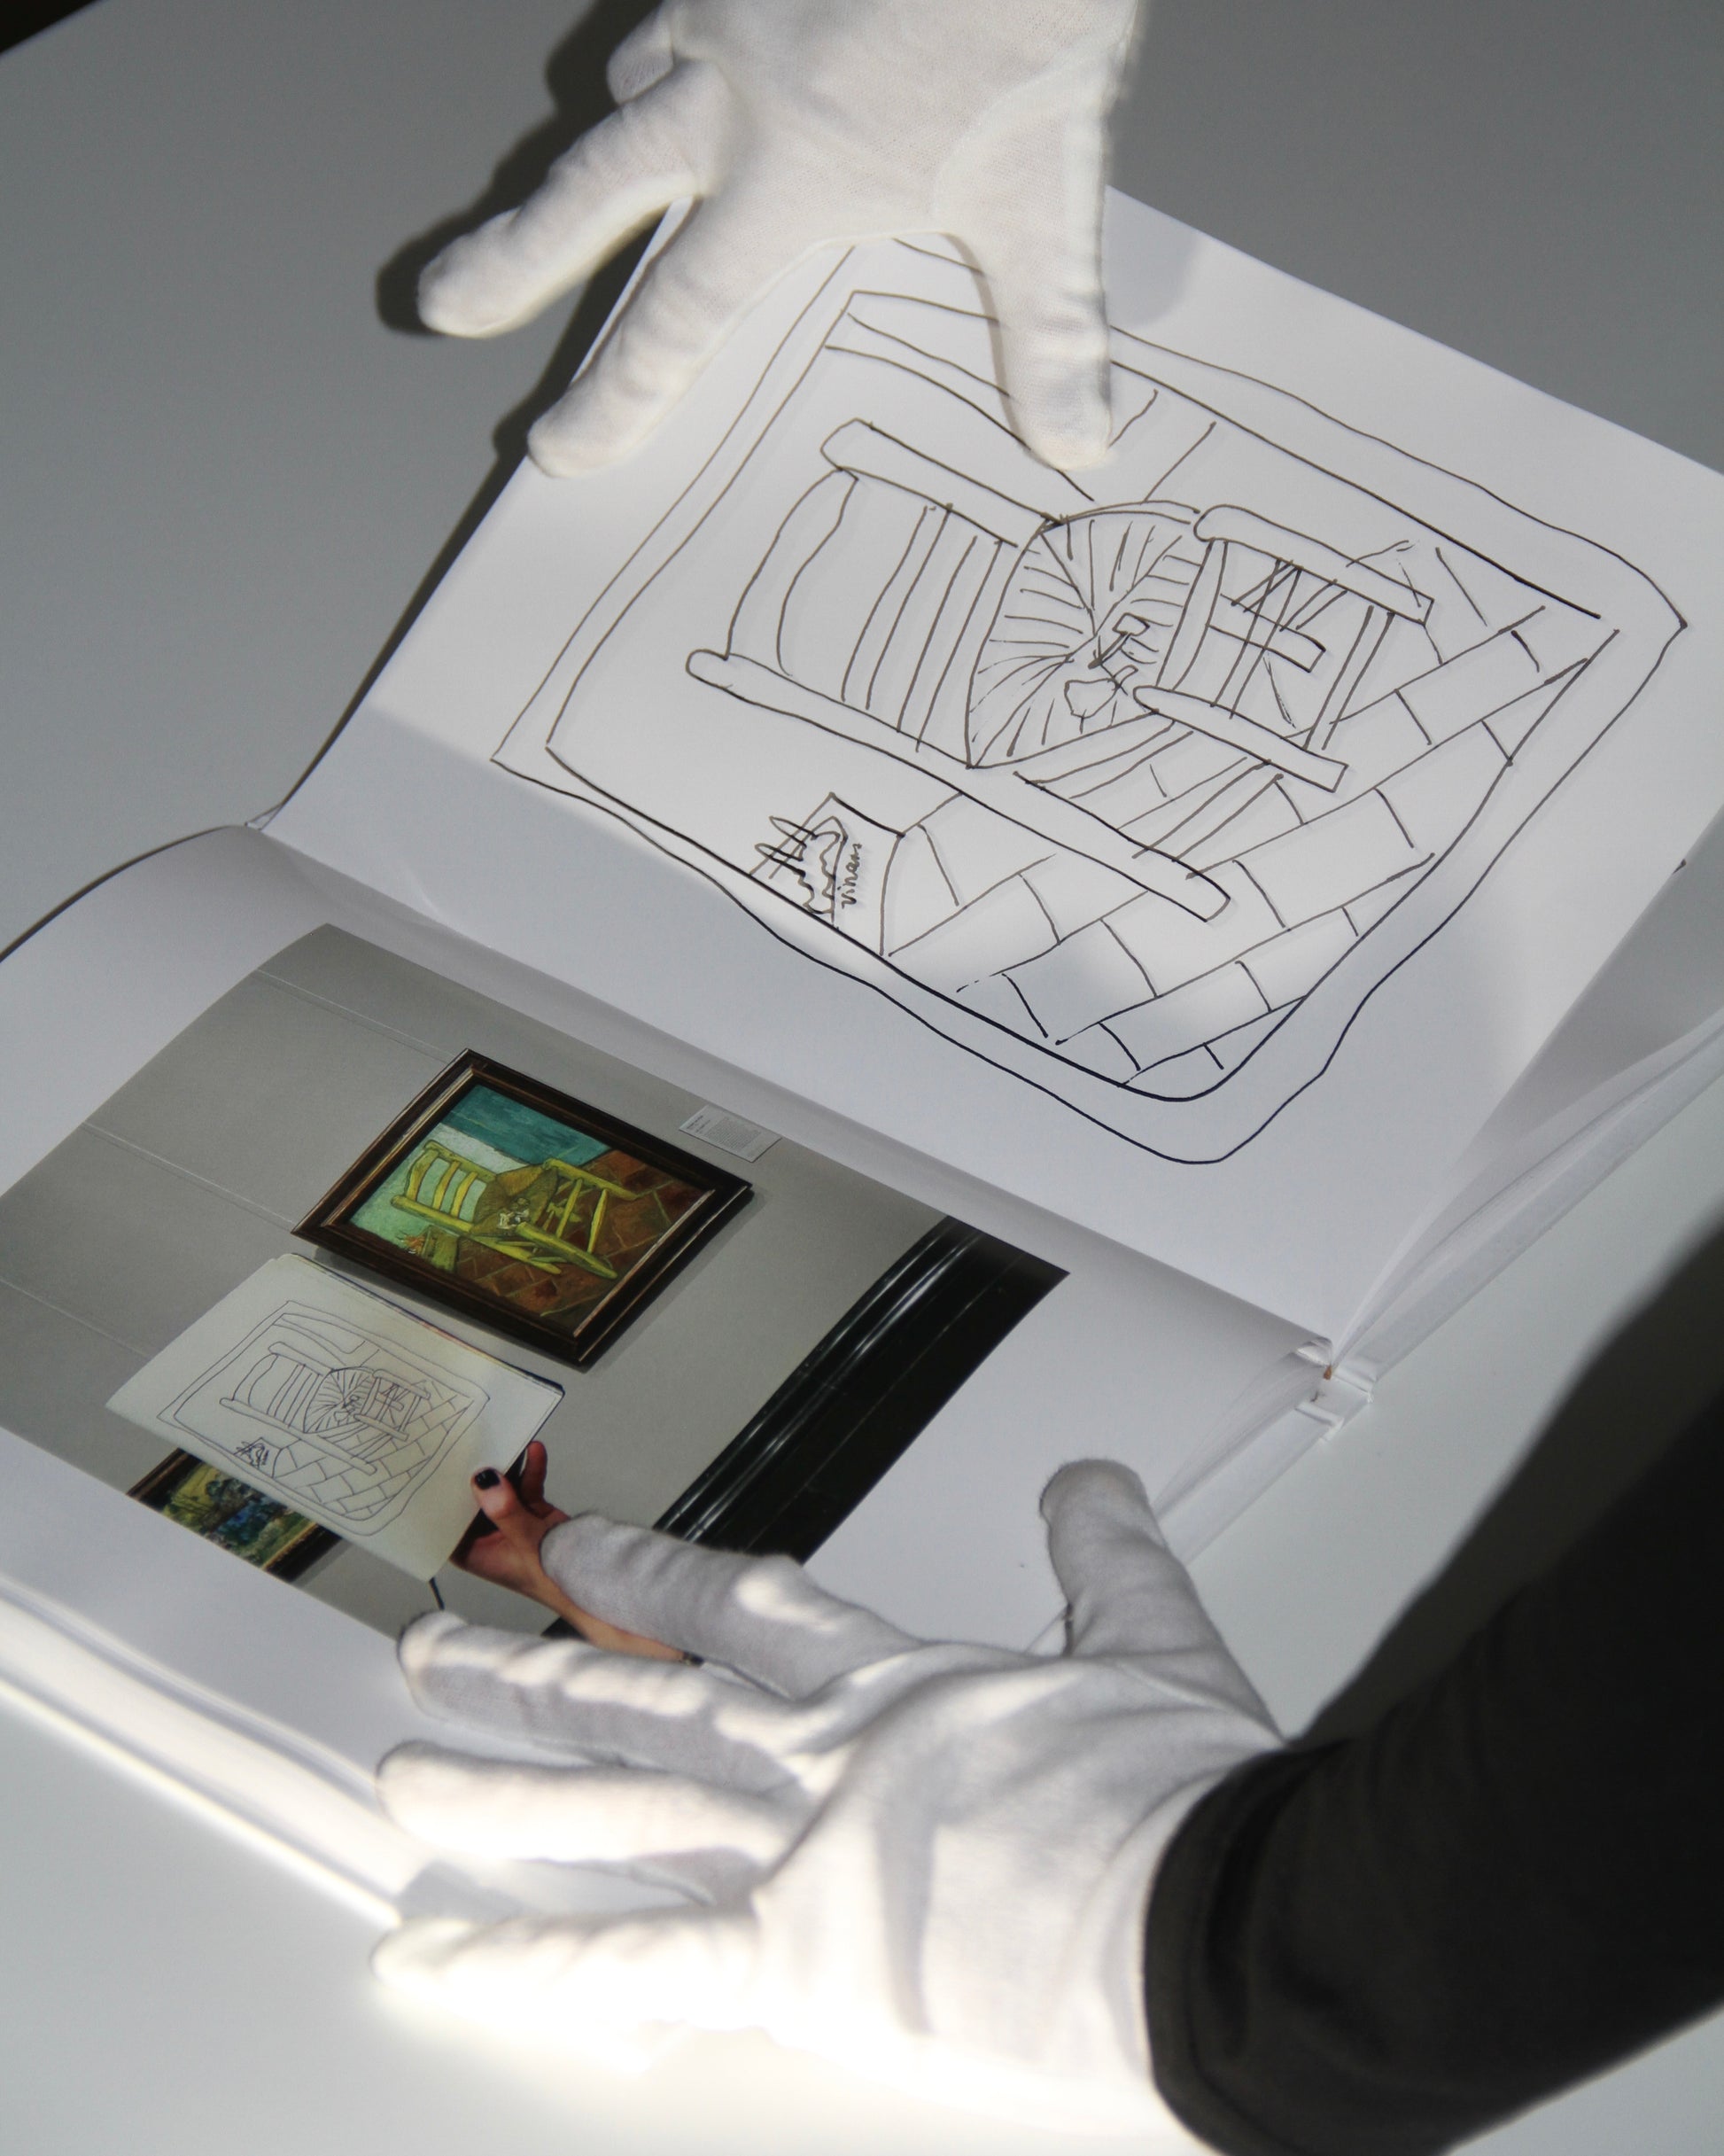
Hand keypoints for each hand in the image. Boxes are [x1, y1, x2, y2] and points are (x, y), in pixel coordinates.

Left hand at [376, 1461, 1278, 2130]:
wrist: (1214, 1918)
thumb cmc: (1185, 1803)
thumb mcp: (1157, 1646)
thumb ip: (1107, 1555)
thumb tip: (1092, 1481)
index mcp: (896, 1684)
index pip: (738, 1606)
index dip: (646, 1571)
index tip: (578, 1546)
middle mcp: (820, 1754)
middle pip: (641, 1699)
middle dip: (529, 1674)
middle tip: (435, 1650)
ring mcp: (798, 1854)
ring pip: (611, 1809)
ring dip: (497, 1791)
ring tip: (405, 1776)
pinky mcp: (801, 1964)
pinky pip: (637, 1966)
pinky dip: (533, 1962)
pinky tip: (445, 1958)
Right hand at [419, 0, 1142, 473]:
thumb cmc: (1026, 31)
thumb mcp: (1048, 197)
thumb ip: (1053, 331)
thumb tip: (1080, 444)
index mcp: (789, 177)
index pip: (681, 317)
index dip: (618, 393)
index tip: (563, 446)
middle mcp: (731, 97)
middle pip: (588, 196)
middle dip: (509, 262)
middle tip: (444, 307)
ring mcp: (725, 10)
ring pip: (625, 92)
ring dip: (592, 150)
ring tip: (563, 192)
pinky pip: (673, 13)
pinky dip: (662, 54)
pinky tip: (669, 65)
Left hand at [451, 1442, 680, 1660]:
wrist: (591, 1581)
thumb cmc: (552, 1578)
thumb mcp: (526, 1543)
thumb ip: (506, 1511)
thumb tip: (484, 1480)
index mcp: (471, 1551)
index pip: (445, 1518)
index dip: (439, 1492)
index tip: (436, 1463)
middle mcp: (485, 1536)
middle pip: (472, 1496)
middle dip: (474, 1471)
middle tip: (470, 1440)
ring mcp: (508, 1521)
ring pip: (500, 1486)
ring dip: (506, 1465)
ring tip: (505, 1437)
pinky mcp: (530, 1511)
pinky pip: (526, 1484)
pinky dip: (530, 1470)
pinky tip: (534, 1451)